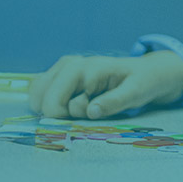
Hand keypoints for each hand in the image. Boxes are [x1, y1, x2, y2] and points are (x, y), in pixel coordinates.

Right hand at [28, 53, 182, 118]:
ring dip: (54, 107)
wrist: (145, 72)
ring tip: (81, 104)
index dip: (64, 117)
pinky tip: (72, 102)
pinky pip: (41, 92)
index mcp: (83, 68)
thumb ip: (114, 102)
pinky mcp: (60, 74)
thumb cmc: (141, 82)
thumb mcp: (135, 93)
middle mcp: (68, 64)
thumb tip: (91, 111)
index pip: (52, 103)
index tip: (87, 114)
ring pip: (37, 96)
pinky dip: (52, 102)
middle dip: (58, 113)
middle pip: (39, 100)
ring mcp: (62, 68)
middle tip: (85, 108)